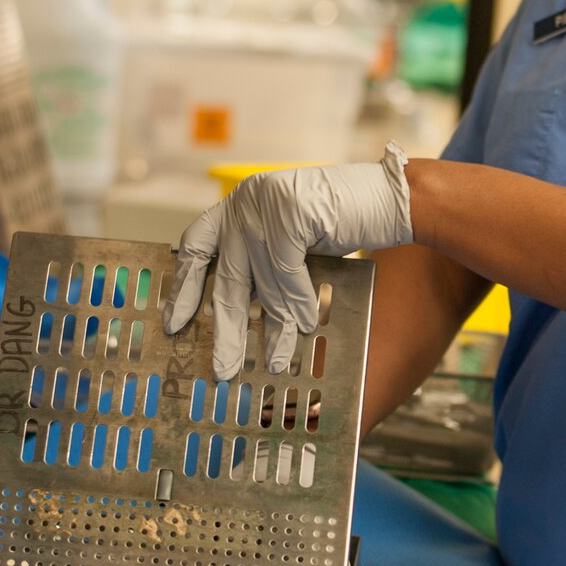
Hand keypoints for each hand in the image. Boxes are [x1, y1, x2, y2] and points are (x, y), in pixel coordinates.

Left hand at [163, 144, 412, 378]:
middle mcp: (245, 202)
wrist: (390, 198)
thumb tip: (241, 311)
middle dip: (227, 327)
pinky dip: (298, 302)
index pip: (196, 246)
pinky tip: (309, 324)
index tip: (175, 321)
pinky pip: (286, 272)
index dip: (185, 286)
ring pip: (260, 281)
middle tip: (222, 367)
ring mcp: (266, 204)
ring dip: (272, 328)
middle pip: (227, 276)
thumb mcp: (293, 243)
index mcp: (239, 206)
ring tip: (273, 362)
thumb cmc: (345, 221)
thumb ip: (264, 266)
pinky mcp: (289, 212)